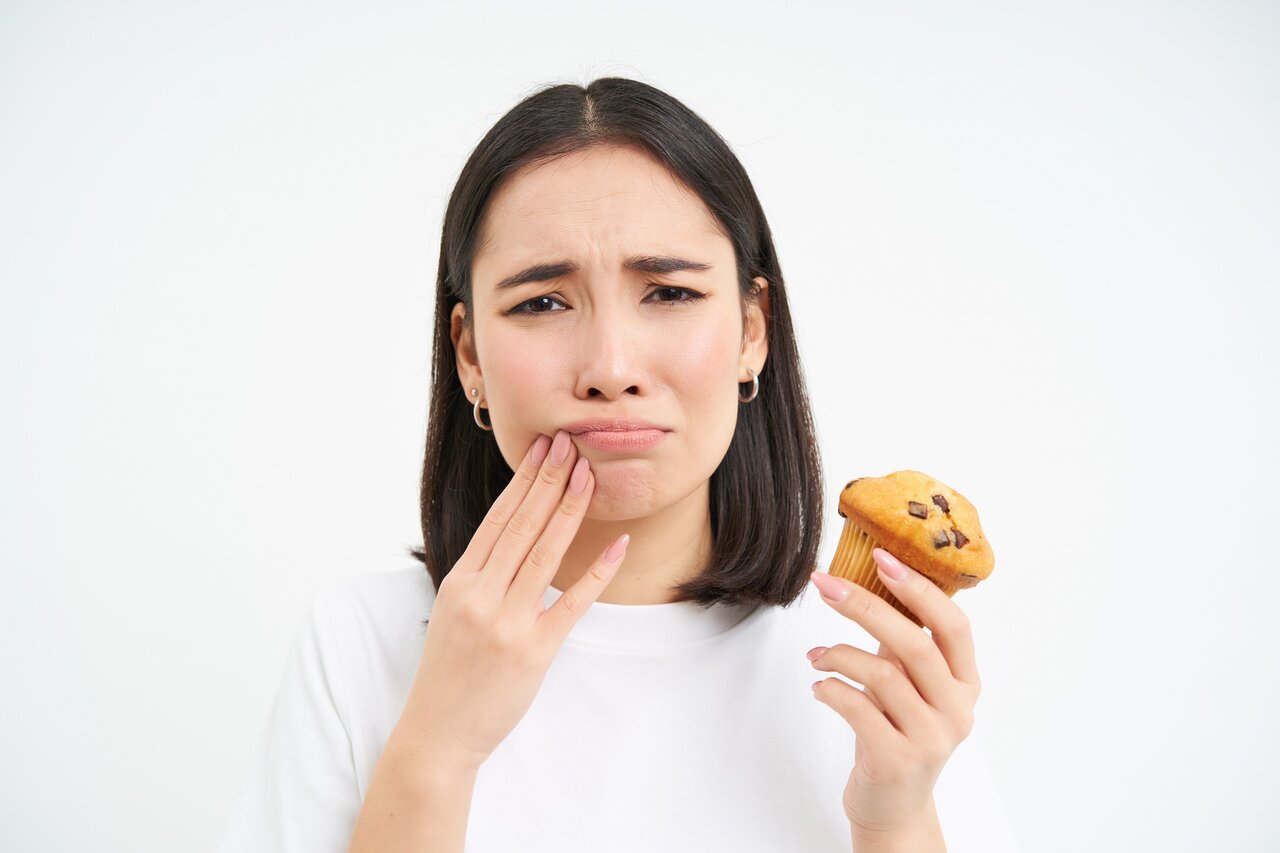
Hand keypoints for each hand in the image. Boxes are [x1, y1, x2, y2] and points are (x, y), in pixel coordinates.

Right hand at [399, 429, 629, 769]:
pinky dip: (597, 571)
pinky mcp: (534, 651)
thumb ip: (481, 574)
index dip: (524, 480)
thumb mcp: (452, 611)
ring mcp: (508, 623)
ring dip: (569, 509)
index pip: (498, 518)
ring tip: (589, 474)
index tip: (544, 447)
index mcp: (460, 582)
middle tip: (572, 442)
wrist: (438, 733)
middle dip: (550, 479)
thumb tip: (513, 533)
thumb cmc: (448, 672)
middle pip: (522, 525)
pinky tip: (618, 544)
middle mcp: (481, 596)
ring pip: (545, 553)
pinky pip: (572, 603)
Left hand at [807, 548, 980, 837]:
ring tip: (816, 655)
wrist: (894, 806)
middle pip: (915, 644)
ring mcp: (930, 738)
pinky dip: (831, 689)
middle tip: (826, 585)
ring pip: (883, 675)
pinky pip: (858, 709)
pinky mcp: (897, 760)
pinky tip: (819, 686)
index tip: (882, 557)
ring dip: (839, 654)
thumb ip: (902, 643)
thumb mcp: (909, 685)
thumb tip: (870, 581)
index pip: (953, 625)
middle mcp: (956, 710)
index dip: (919, 588)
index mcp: (965, 683)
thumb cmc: (897, 733)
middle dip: (865, 606)